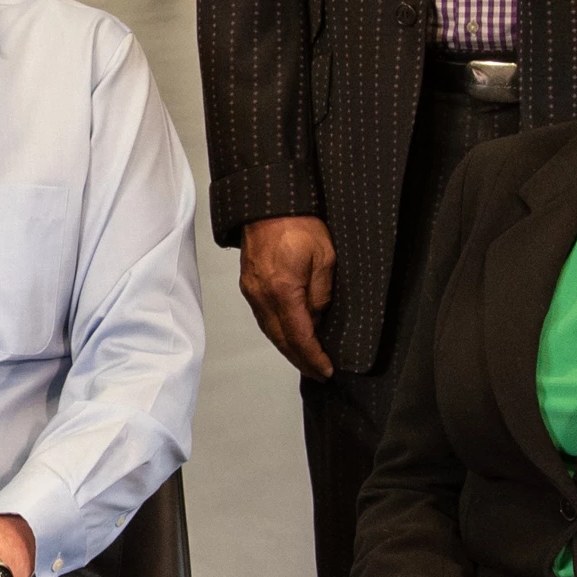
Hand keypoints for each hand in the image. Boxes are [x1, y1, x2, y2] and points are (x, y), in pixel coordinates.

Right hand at [239, 216, 335, 376]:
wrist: (269, 203)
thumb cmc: (299, 223)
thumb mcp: (325, 258)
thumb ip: (322, 293)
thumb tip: (319, 317)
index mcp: (283, 292)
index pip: (300, 337)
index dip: (314, 357)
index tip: (327, 370)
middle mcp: (262, 297)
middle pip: (281, 340)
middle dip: (301, 360)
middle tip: (318, 373)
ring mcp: (252, 292)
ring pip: (270, 331)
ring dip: (288, 349)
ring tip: (305, 360)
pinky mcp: (249, 285)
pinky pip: (263, 318)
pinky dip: (277, 333)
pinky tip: (288, 336)